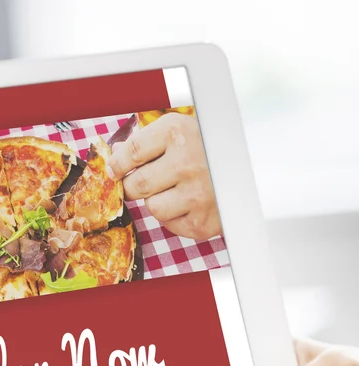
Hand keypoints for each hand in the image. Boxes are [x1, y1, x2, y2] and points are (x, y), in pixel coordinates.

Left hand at [108, 113, 221, 240]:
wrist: (259, 169)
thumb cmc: (211, 149)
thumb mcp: (180, 132)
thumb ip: (145, 143)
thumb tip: (115, 155)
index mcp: (178, 132)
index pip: (131, 152)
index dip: (118, 164)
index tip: (115, 169)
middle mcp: (187, 162)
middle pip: (134, 185)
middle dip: (134, 186)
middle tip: (148, 181)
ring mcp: (196, 194)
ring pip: (151, 207)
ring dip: (158, 201)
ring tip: (179, 189)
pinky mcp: (202, 222)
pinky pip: (169, 224)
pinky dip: (175, 216)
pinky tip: (192, 203)